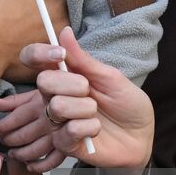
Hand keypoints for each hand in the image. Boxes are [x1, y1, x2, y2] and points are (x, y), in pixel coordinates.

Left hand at [0, 89, 64, 172]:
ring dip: (21, 154)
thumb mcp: (37, 94)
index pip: (17, 117)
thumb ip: (16, 100)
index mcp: (41, 103)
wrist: (87, 103)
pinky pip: (52, 160)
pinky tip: (30, 165)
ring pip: (35, 150)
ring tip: (14, 154)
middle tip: (3, 141)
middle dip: (9, 140)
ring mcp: (59, 134)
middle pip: (24, 135)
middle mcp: (50, 119)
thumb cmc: (59, 97)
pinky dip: (39, 165)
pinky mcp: (68, 146)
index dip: (4, 125)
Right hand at [21, 26, 153, 170]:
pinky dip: (90, 127)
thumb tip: (64, 31)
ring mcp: (57, 120)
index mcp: (64, 75)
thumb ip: (83, 59)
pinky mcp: (64, 143)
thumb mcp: (110, 77)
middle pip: (43, 81)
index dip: (39, 53)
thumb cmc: (126, 103)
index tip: (60, 54)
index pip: (33, 58)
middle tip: (89, 90)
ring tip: (96, 113)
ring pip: (56, 106)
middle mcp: (55, 96)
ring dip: (85, 108)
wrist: (141, 135)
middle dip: (72, 83)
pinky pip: (69, 130)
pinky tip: (96, 129)